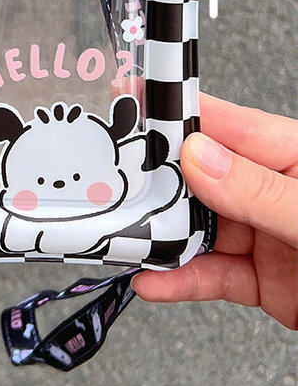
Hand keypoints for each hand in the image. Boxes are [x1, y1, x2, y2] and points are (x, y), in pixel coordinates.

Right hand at [133, 93, 297, 329]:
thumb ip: (262, 190)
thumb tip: (199, 156)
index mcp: (288, 153)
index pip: (215, 122)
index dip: (165, 111)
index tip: (119, 105)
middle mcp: (269, 188)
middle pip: (193, 176)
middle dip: (150, 182)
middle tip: (106, 185)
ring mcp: (264, 233)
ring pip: (194, 226)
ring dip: (157, 235)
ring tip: (123, 238)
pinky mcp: (263, 280)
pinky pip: (210, 274)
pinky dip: (178, 278)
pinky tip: (154, 279)